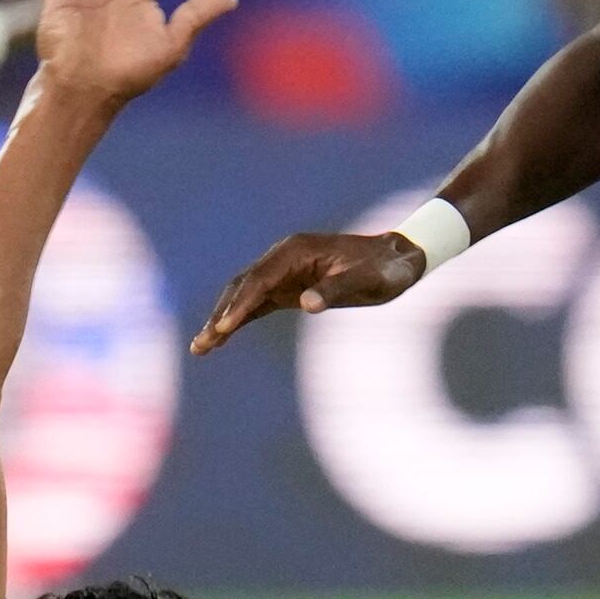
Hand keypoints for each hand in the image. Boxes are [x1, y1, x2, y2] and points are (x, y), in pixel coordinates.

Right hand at [190, 231, 429, 354]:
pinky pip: (257, 303)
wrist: (398, 259)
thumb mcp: (365, 281)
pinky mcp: (289, 286)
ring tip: (201, 347)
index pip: (259, 279)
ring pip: (245, 294)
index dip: (240, 305)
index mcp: (296, 251)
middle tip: (202, 344)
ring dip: (223, 319)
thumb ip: (335, 290)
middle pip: (243, 286)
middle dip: (221, 315)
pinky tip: (222, 339)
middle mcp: (284, 257)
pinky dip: (239, 320)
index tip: (224, 328)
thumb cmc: (384, 269)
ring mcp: (284, 271)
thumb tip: (306, 304)